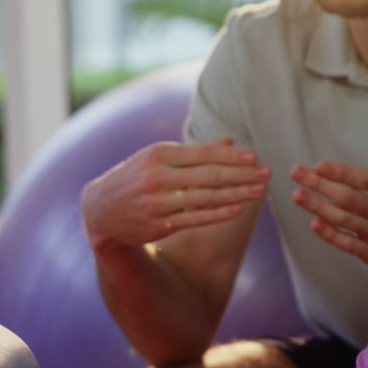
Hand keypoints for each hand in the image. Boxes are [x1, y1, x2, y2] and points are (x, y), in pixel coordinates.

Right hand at [81, 138, 268, 249]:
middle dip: (242, 174)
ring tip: (259, 191)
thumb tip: (229, 142)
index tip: (255, 158)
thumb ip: (193, 152)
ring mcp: (158, 203)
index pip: (203, 153)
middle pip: (209, 175)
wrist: (100, 211)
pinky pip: (196, 218)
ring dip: (237, 194)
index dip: (232, 156)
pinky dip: (218, 214)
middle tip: (266, 174)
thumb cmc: (134, 177)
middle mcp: (158, 178)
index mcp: (158, 155)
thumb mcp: (157, 158)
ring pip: (206, 198)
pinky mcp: (160, 225)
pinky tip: (237, 208)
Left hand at [290, 107, 367, 276]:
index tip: (320, 165)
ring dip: (318, 208)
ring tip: (297, 195)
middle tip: (296, 172)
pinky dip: (332, 236)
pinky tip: (315, 224)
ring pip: (346, 221)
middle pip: (350, 199)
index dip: (343, 173)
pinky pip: (350, 245)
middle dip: (320, 185)